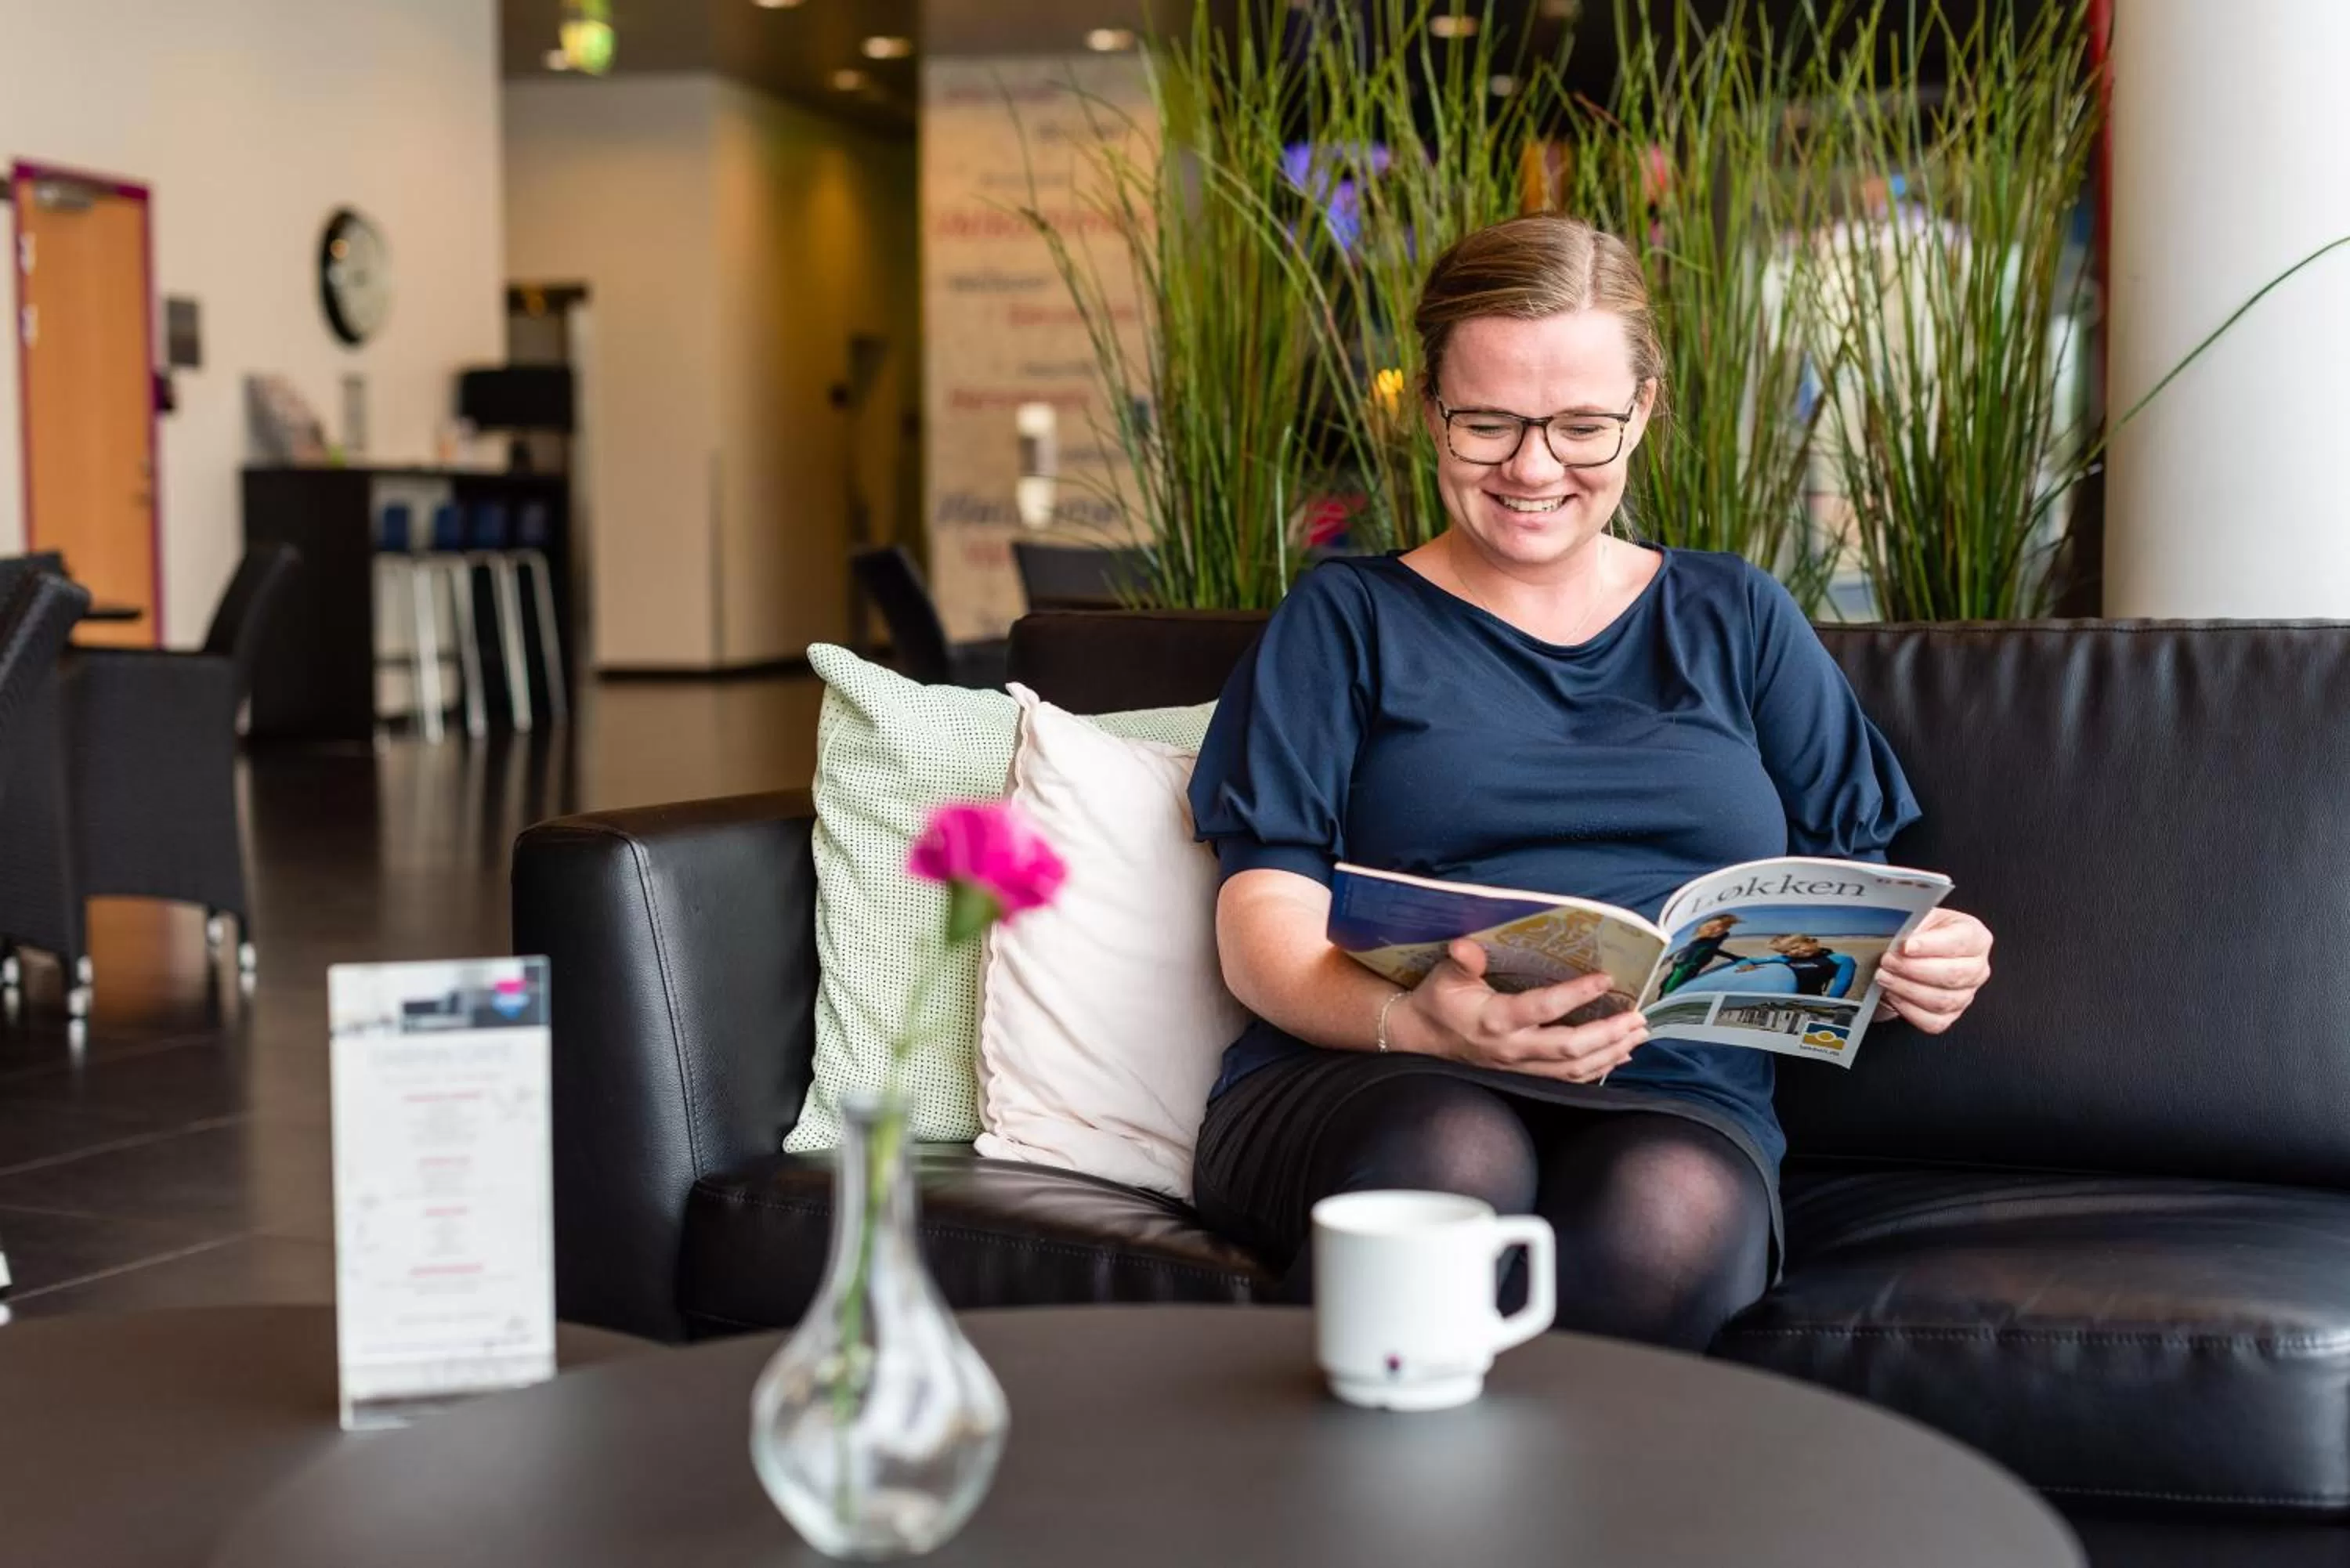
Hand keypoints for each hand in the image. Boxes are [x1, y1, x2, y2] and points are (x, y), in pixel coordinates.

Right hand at [1394, 940, 1648, 1083]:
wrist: (1421, 1039)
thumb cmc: (1437, 1001)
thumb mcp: (1446, 975)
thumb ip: (1463, 961)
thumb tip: (1466, 945)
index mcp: (1495, 1020)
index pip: (1544, 1008)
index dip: (1577, 994)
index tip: (1607, 979)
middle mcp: (1512, 1048)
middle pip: (1570, 1048)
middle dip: (1609, 1034)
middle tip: (1638, 1017)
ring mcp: (1520, 1067)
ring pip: (1574, 1069)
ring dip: (1611, 1053)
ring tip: (1637, 1034)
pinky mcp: (1525, 1075)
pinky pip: (1567, 1079)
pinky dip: (1597, 1069)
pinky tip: (1618, 1056)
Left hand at [1873, 908, 1992, 1034]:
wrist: (1912, 953)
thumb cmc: (1920, 933)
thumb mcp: (1918, 917)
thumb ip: (1912, 920)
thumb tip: (1896, 930)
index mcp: (1975, 937)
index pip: (1959, 942)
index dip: (1931, 945)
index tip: (1905, 946)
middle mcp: (1976, 967)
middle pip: (1952, 975)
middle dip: (1913, 969)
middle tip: (1887, 961)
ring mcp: (1966, 994)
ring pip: (1941, 1000)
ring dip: (1907, 989)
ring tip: (1885, 976)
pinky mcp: (1950, 1015)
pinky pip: (1932, 1021)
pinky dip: (1908, 1009)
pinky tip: (1893, 994)